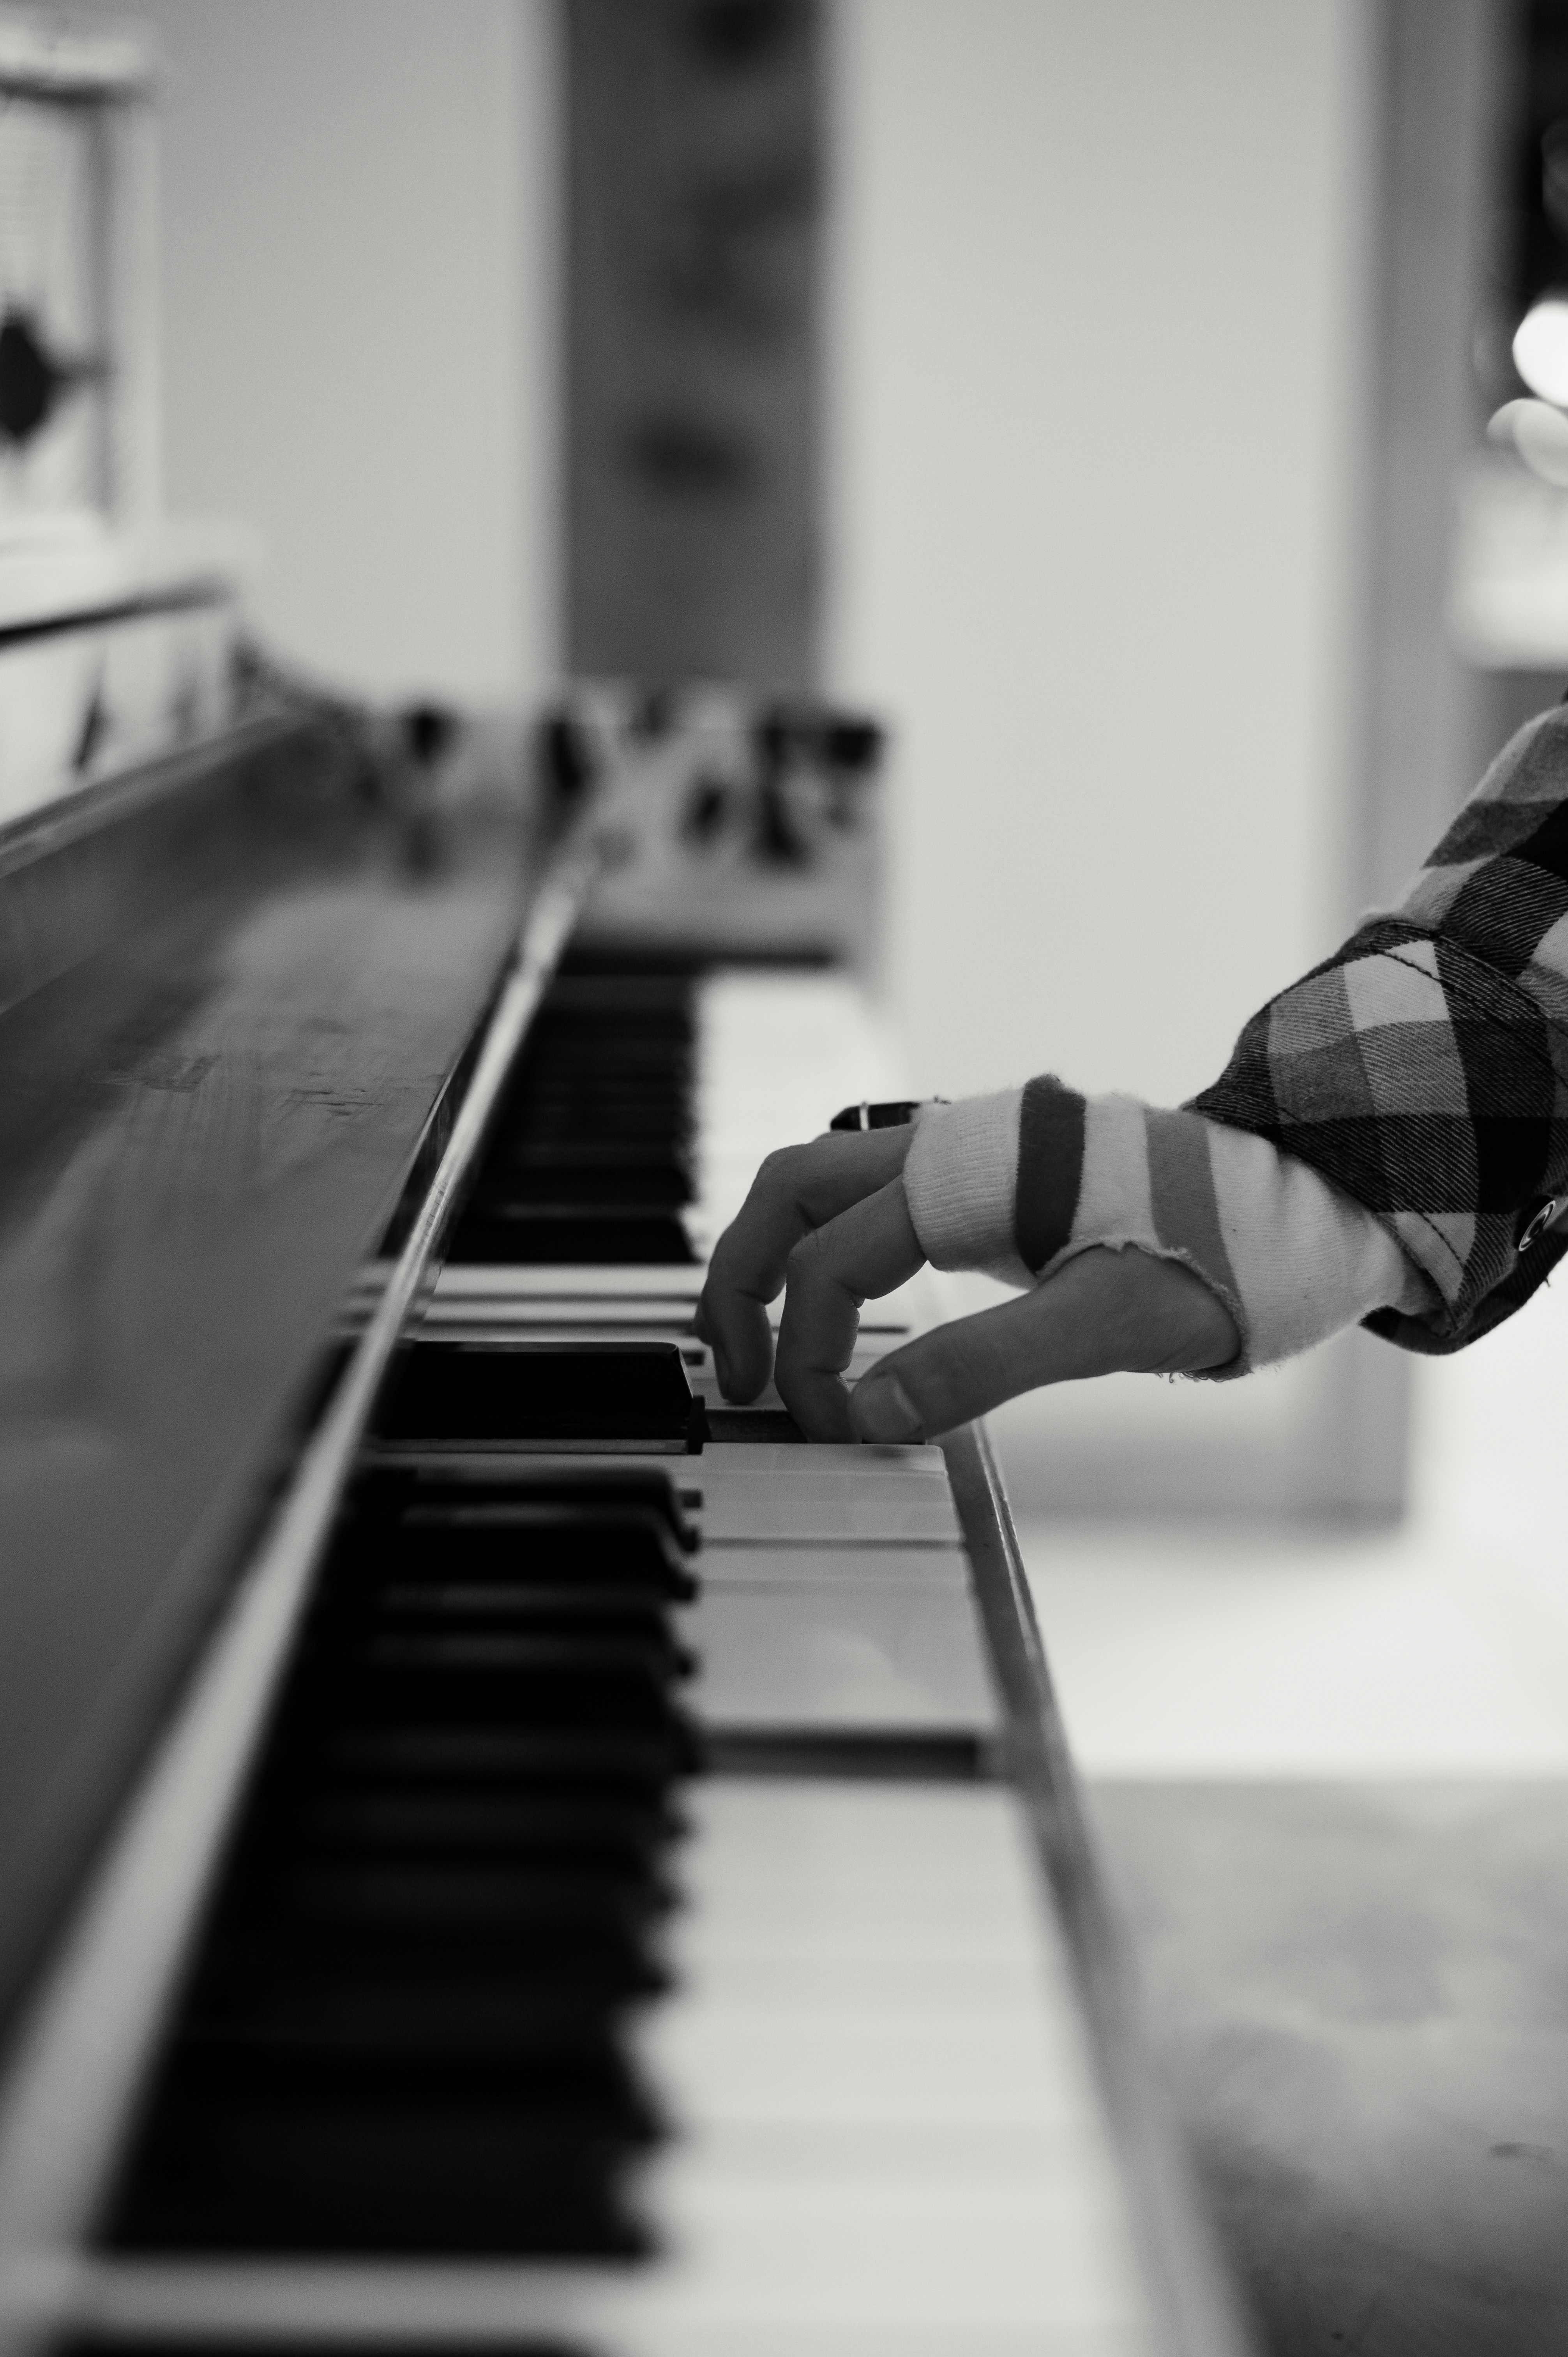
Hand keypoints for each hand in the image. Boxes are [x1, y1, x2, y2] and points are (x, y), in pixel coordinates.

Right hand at [696, 1128, 1239, 1441]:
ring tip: (763, 1345)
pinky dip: (826, 1251)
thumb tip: (860, 1418)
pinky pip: (870, 1201)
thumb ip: (974, 1366)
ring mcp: (964, 1159)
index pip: (835, 1262)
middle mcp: (950, 1147)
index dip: (812, 1353)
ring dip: (775, 1257)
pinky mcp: (984, 1186)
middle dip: (743, 1278)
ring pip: (821, 1184)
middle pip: (792, 1188)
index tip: (827, 1429)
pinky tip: (833, 1311)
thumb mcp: (1096, 1324)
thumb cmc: (1207, 1261)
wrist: (1287, 1218)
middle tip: (734, 1376)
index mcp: (967, 1170)